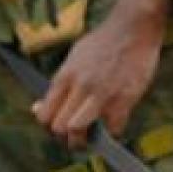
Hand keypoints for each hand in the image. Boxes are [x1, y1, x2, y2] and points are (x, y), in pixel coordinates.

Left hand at [33, 0, 172, 148]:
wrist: (132, 29)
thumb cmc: (103, 43)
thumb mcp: (75, 57)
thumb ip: (60, 83)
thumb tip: (40, 107)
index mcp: (65, 76)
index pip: (45, 114)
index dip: (49, 126)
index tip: (58, 128)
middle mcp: (80, 87)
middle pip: (59, 127)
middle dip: (65, 138)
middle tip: (74, 138)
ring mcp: (101, 95)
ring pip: (79, 130)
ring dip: (83, 141)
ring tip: (90, 140)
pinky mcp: (123, 101)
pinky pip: (113, 130)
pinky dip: (113, 133)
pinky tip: (113, 125)